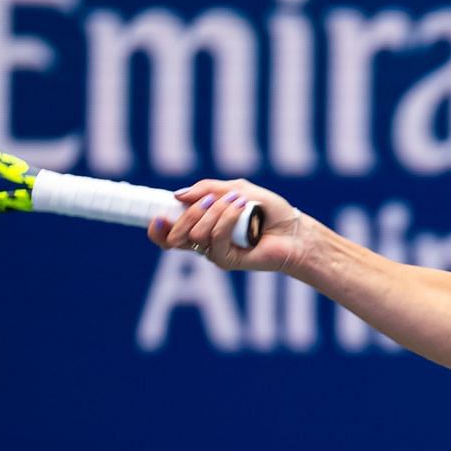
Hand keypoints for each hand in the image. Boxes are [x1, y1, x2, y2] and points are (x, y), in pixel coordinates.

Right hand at [148, 177, 308, 273]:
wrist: (294, 230)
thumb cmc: (268, 210)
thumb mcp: (236, 189)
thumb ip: (207, 189)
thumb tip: (177, 196)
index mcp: (201, 225)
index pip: (168, 233)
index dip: (157, 228)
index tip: (157, 216)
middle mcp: (204, 242)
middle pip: (175, 235)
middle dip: (189, 213)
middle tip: (209, 201)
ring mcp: (214, 252)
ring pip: (195, 234)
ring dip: (215, 212)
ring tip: (237, 203)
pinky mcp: (227, 261)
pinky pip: (215, 239)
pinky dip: (227, 218)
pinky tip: (241, 209)